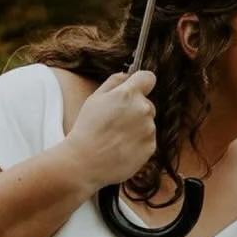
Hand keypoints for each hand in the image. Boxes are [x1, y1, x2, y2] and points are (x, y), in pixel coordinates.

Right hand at [64, 70, 157, 188]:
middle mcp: (143, 109)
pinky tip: (121, 147)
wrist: (85, 162)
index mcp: (128, 94)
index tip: (136, 88)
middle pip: (147, 103)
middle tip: (115, 121)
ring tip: (116, 137)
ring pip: (147, 122)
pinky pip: (148, 139)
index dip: (141, 82)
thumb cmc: (87, 129)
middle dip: (135, 109)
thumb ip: (113, 82)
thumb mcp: (94, 99)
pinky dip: (138, 142)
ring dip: (136, 127)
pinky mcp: (151, 147)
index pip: (148, 77)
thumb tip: (126, 75)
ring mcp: (149, 129)